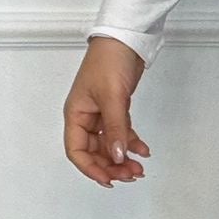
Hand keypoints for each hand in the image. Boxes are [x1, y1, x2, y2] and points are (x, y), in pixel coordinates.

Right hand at [63, 39, 152, 187]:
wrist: (125, 38)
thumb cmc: (109, 61)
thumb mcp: (112, 97)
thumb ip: (116, 129)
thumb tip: (117, 156)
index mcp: (76, 114)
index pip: (76, 151)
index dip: (90, 168)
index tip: (109, 180)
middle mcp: (86, 116)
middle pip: (94, 151)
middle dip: (111, 165)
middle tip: (131, 174)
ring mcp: (101, 113)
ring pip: (109, 144)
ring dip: (122, 157)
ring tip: (139, 167)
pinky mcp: (116, 108)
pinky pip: (120, 132)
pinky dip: (130, 142)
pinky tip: (143, 150)